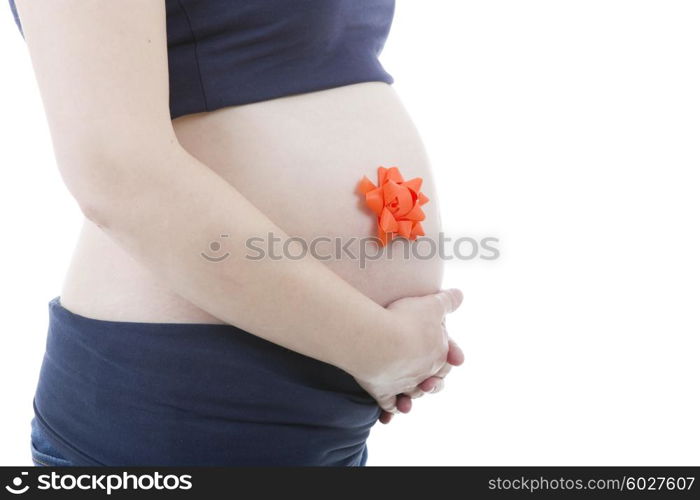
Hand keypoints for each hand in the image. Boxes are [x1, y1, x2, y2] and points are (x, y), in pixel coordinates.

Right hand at [354, 288, 463, 417]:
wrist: (379, 340)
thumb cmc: (405, 320)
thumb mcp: (430, 305)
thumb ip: (446, 301)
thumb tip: (460, 294)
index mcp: (438, 354)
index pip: (448, 361)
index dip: (449, 359)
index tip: (450, 358)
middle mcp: (423, 373)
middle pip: (432, 383)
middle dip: (432, 383)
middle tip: (429, 381)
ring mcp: (402, 384)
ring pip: (411, 396)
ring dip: (411, 399)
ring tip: (407, 400)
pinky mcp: (382, 391)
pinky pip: (387, 405)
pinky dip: (388, 411)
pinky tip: (387, 416)